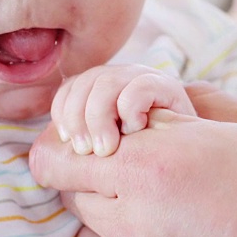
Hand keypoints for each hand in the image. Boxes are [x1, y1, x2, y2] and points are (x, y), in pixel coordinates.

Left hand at [51, 64, 194, 156]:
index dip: (63, 114)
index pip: (68, 89)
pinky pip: (138, 88)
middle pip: (82, 84)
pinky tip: (136, 130)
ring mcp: (143, 79)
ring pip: (105, 84)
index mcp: (100, 90)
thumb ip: (81, 147)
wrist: (193, 153)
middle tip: (86, 151)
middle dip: (77, 120)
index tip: (69, 143)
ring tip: (107, 149)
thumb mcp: (107, 152)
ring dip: (99, 119)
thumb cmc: (146, 158)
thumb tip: (43, 156)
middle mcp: (119, 78)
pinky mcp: (166, 86)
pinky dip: (131, 111)